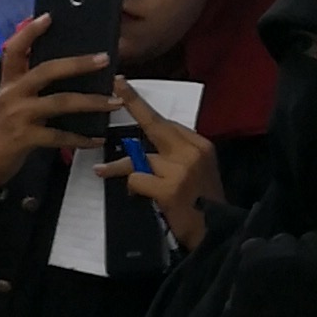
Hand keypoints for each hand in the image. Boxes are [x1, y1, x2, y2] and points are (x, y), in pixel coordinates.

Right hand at [0, 18, 110, 188]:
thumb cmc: (0, 132)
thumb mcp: (9, 104)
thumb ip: (30, 89)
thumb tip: (66, 75)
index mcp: (8, 83)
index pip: (14, 50)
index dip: (31, 32)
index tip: (49, 16)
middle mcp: (12, 94)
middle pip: (47, 70)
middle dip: (79, 63)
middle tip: (104, 59)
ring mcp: (18, 115)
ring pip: (61, 102)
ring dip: (91, 102)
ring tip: (114, 101)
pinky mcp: (25, 138)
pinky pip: (60, 136)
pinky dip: (81, 138)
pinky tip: (96, 138)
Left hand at [100, 85, 221, 249]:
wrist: (215, 230)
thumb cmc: (200, 202)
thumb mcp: (195, 171)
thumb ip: (174, 154)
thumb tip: (142, 147)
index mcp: (199, 144)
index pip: (166, 121)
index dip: (142, 106)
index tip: (124, 85)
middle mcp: (192, 151)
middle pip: (155, 124)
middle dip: (133, 104)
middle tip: (116, 85)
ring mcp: (181, 169)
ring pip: (138, 158)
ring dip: (117, 167)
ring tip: (102, 170)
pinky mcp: (169, 188)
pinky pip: (136, 179)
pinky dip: (131, 188)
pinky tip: (139, 196)